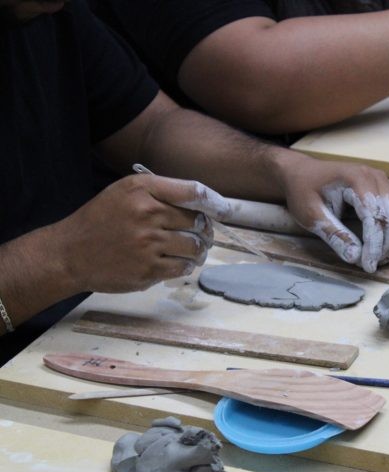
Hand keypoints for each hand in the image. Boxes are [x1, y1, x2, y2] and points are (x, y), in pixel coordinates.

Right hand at [57, 174, 229, 292]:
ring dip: (198, 251)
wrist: (70, 253)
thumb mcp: (126, 192)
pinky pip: (183, 267)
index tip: (224, 209)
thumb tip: (205, 202)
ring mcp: (148, 243)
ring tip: (191, 250)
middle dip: (204, 230)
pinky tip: (175, 262)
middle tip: (201, 235)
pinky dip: (185, 266)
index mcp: (143, 190)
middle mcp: (147, 214)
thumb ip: (162, 191)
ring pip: (195, 247)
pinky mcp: (148, 269)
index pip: (193, 192)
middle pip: (199, 223)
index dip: (215, 202)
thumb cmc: (102, 219)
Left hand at [276, 156, 388, 272]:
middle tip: (370, 264)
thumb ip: (335, 236)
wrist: (304, 173)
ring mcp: (386, 183)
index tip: (367, 266)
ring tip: (382, 258)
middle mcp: (377, 178)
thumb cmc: (304, 191)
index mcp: (357, 179)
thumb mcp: (312, 215)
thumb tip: (355, 259)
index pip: (376, 218)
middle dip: (387, 247)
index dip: (375, 246)